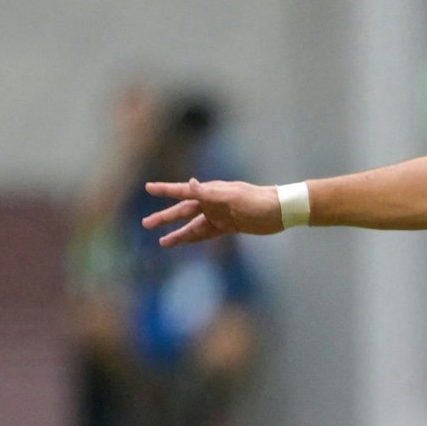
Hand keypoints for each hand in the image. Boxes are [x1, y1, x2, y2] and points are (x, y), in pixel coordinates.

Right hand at [142, 179, 280, 245]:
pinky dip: (194, 237)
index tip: (148, 187)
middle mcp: (212, 202)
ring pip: (193, 225)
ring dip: (178, 233)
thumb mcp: (232, 197)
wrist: (280, 211)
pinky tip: (184, 242)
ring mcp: (219, 215)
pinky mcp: (228, 226)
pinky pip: (206, 233)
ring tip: (162, 242)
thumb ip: (209, 193)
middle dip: (165, 217)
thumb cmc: (257, 200)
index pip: (183, 191)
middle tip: (146, 224)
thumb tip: (191, 183)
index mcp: (211, 192)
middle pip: (183, 210)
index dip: (165, 190)